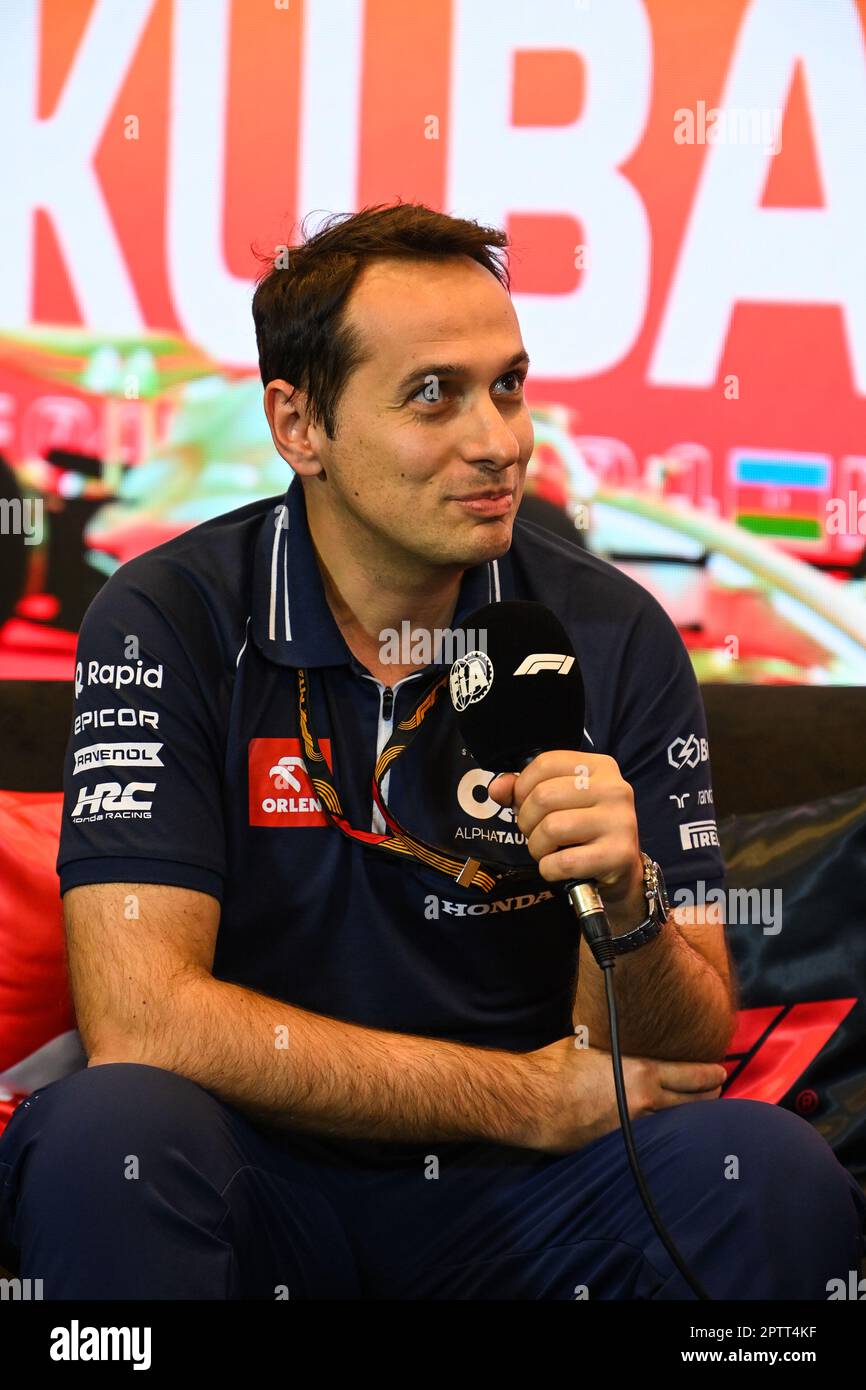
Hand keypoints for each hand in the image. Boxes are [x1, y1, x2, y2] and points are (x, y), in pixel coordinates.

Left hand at [488, 752, 644, 919]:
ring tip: (547, 851)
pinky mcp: (618, 854)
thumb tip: (496, 789)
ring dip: (537, 847)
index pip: (546, 763)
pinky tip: (558, 867)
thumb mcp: (559, 802)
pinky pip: (563, 862)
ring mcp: (619, 821)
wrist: (621, 868)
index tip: (525, 805)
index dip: (522, 787)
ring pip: (552, 828)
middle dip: (527, 821)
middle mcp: (614, 789)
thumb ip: (524, 790)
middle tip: (536, 834)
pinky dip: (549, 869)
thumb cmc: (584, 829)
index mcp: (600, 767)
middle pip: (544, 796)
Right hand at [518, 1039, 726, 1154]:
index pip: (688, 1075)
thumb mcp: (590, 1044)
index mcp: (639, 1073)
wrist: (532, 1103)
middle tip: (717, 1091)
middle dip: (708, 1097)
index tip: (720, 1072)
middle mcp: (643, 1103)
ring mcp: (632, 1129)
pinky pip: (651, 1139)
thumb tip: (622, 1042)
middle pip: (691, 1104)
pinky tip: (666, 1133)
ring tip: (698, 1114)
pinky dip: (663, 1133)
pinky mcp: (619, 1147)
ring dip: (689, 1119)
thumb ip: (615, 1049)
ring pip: (675, 1125)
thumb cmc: (554, 1067)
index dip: (709, 1074)